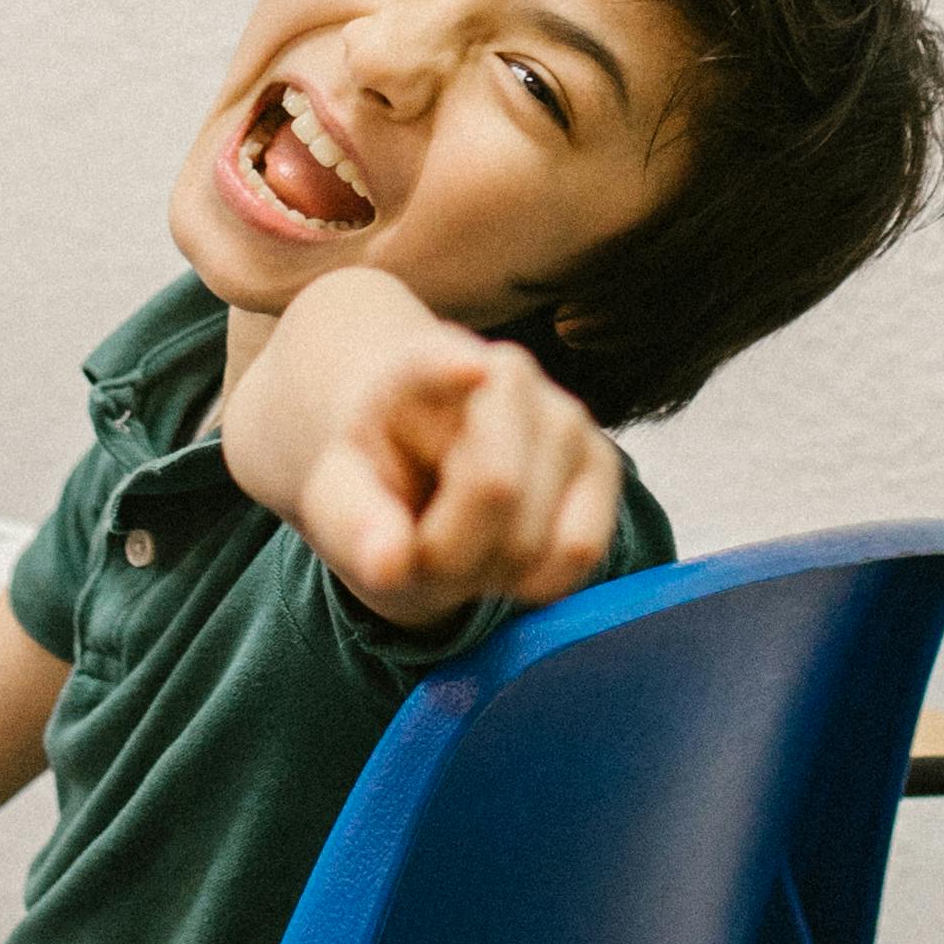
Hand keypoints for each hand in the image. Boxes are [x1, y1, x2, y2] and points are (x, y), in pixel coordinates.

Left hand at [235, 272, 622, 623]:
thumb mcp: (340, 503)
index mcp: (414, 370)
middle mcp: (504, 373)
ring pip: (536, 536)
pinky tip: (507, 556)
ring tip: (463, 545)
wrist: (428, 466)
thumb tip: (389, 564)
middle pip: (494, 490)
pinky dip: (538, 581)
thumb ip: (355, 528)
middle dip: (450, 554)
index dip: (452, 367)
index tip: (469, 367)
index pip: (435, 362)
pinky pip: (580, 550)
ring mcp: (563, 413)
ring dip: (491, 573)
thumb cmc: (383, 481)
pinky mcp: (603, 460)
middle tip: (423, 550)